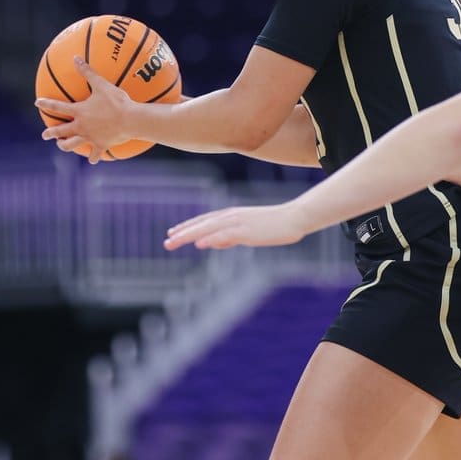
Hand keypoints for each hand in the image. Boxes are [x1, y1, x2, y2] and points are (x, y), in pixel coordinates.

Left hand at [36, 56, 137, 163]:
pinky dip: (93, 157)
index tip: (37, 102)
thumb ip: (87, 72)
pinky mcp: (100, 145)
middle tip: (45, 134)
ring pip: (72, 145)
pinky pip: (94, 153)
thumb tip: (76, 58)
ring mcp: (90, 137)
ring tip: (61, 145)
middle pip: (61, 131)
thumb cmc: (117, 101)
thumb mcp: (102, 84)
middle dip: (51, 133)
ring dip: (65, 146)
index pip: (58, 107)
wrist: (131, 120)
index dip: (46, 104)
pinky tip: (92, 159)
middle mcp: (81, 126)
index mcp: (79, 112)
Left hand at [164, 202, 308, 249]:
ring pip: (208, 228)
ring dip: (190, 235)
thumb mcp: (249, 232)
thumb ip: (231, 237)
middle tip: (166, 242)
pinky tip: (199, 244)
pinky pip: (225, 235)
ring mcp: (239, 223)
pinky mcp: (247, 231)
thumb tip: (214, 243)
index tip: (172, 233)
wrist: (294, 218)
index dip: (187, 226)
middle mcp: (231, 216)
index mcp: (232, 215)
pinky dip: (211, 238)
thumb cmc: (274, 225)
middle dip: (183, 233)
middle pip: (202, 224)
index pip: (204, 220)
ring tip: (174, 242)